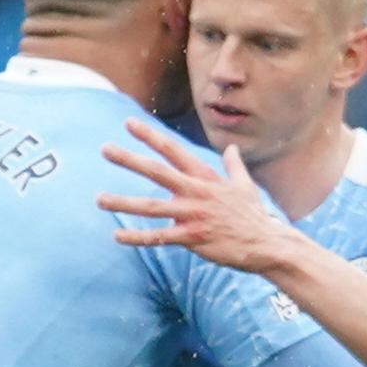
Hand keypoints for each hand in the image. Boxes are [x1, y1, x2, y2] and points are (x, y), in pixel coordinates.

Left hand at [96, 118, 296, 273]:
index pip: (173, 151)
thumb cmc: (253, 215)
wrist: (268, 243)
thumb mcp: (245, 185)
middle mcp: (196, 192)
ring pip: (151, 207)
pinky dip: (137, 238)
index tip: (129, 123)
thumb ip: (233, 166)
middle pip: (156, 171)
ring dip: (123, 202)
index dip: (150, 136)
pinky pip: (159, 237)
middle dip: (129, 159)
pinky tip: (117, 237)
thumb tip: (232, 148)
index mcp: (205, 177)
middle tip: (105, 149)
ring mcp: (193, 215)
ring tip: (99, 199)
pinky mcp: (192, 237)